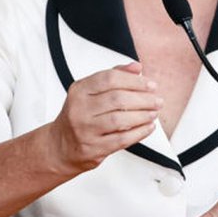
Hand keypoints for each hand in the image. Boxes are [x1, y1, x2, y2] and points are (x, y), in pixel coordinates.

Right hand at [47, 62, 161, 173]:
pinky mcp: (93, 148)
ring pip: (120, 120)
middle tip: (157, 100)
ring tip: (153, 112)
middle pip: (117, 99)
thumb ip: (113, 76)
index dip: (134, 81)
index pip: (110, 79)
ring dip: (143, 115)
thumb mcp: (89, 92)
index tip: (150, 84)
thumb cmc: (79, 116)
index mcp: (79, 90)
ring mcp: (85, 130)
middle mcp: (80, 109)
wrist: (60, 146)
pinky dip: (139, 132)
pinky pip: (121, 139)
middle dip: (143, 99)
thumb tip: (136, 67)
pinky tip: (147, 127)